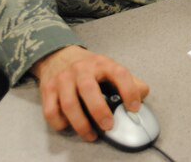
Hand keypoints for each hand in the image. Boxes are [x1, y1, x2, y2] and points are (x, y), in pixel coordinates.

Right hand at [30, 45, 149, 141]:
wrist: (59, 55)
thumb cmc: (89, 67)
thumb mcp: (110, 68)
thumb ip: (128, 81)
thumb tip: (142, 94)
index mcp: (102, 63)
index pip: (119, 73)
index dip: (129, 91)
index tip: (134, 108)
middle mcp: (81, 69)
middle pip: (89, 89)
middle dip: (99, 111)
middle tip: (108, 126)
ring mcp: (63, 79)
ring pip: (69, 104)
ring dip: (81, 124)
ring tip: (91, 135)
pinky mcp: (48, 89)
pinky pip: (51, 111)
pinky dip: (60, 123)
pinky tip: (70, 127)